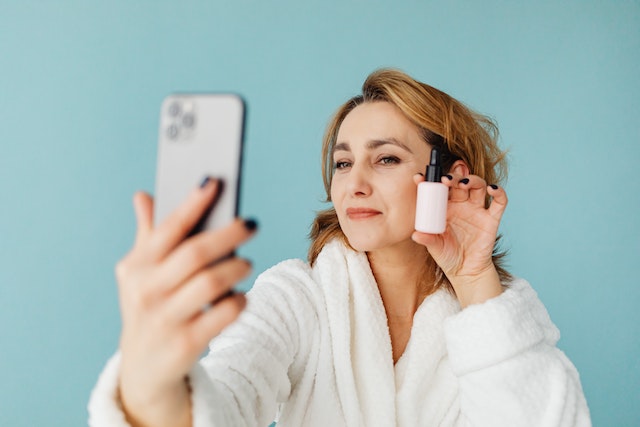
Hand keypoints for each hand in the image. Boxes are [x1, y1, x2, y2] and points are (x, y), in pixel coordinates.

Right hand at [116, 179, 255, 426]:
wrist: (144, 370)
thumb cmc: (150, 307)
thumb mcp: (140, 274)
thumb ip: (147, 235)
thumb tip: (143, 196)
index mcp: (135, 268)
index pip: (167, 229)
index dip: (192, 204)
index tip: (215, 181)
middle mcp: (145, 292)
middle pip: (195, 253)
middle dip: (228, 234)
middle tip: (250, 223)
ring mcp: (164, 320)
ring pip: (211, 283)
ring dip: (236, 267)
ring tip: (245, 261)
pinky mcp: (185, 344)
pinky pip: (223, 315)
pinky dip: (238, 301)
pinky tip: (240, 296)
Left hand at [412, 173, 506, 307]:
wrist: (466, 272)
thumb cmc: (448, 256)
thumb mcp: (435, 248)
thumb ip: (427, 239)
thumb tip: (415, 234)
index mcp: (444, 208)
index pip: (438, 189)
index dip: (430, 181)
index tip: (419, 178)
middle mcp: (461, 205)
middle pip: (459, 183)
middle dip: (452, 177)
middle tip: (445, 179)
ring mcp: (477, 210)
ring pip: (477, 186)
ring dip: (472, 180)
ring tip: (464, 183)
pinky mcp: (491, 219)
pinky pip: (499, 202)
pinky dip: (499, 192)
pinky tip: (492, 188)